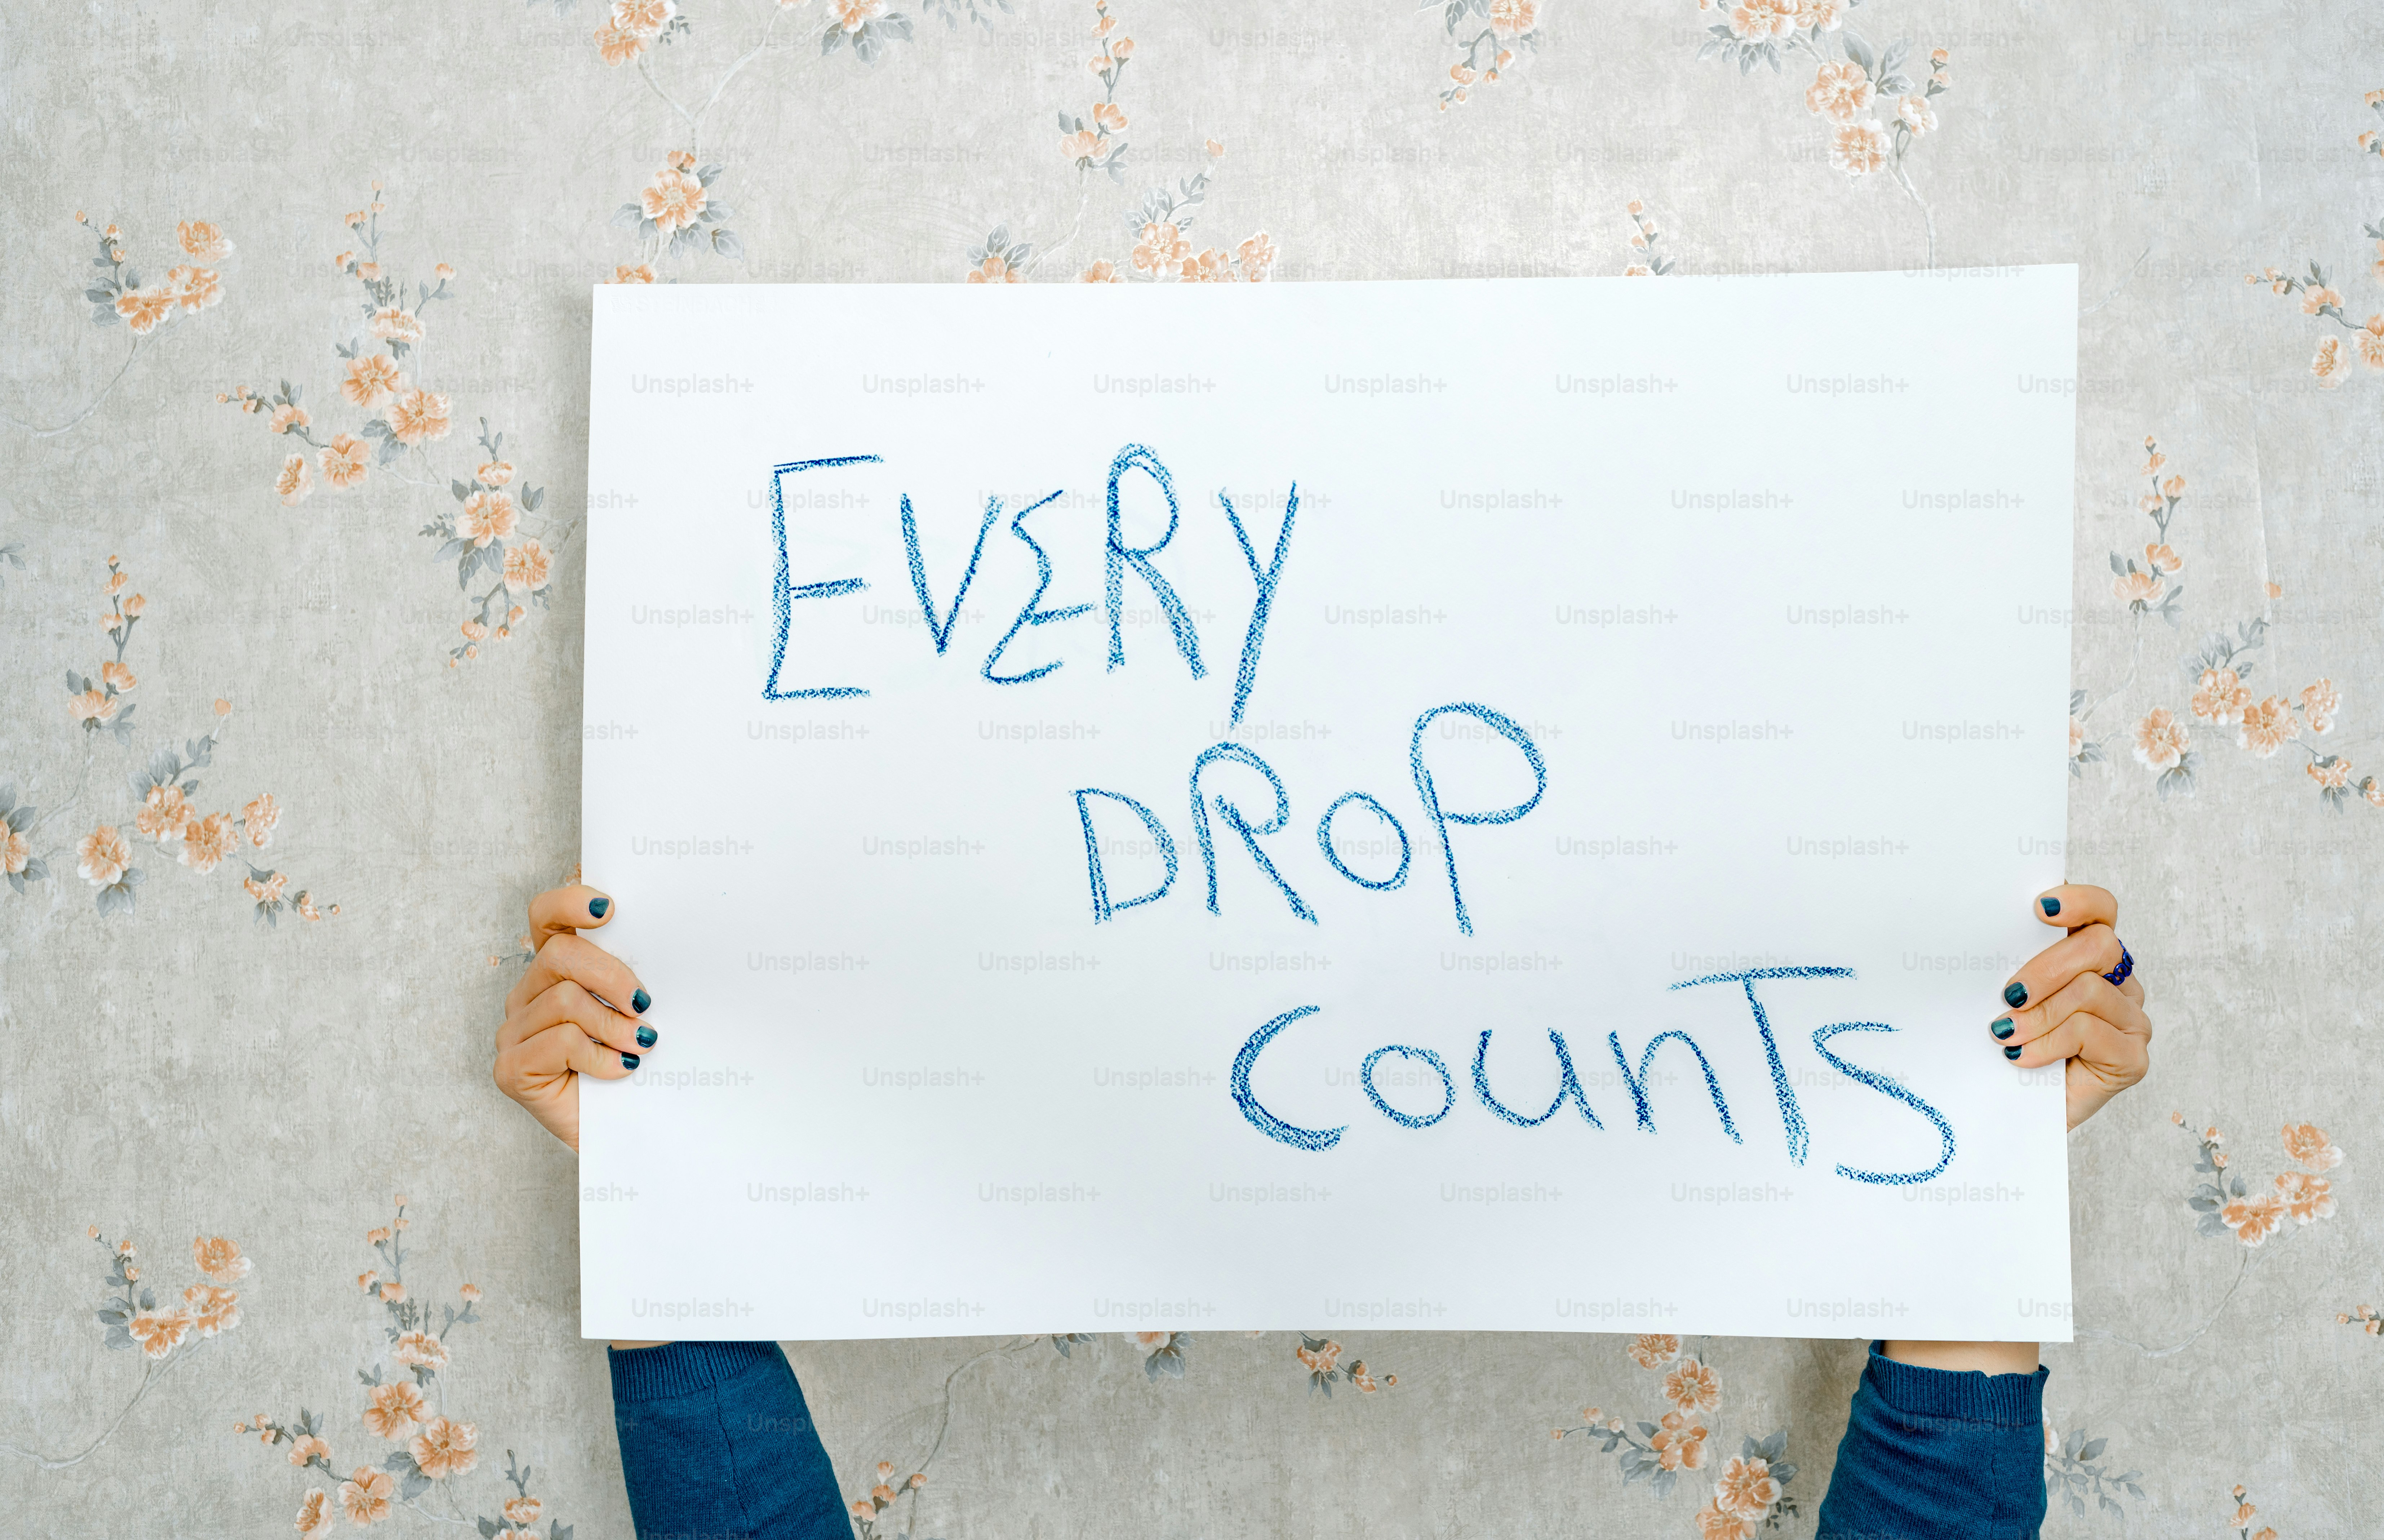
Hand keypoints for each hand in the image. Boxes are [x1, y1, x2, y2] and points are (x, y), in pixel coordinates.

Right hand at [492, 884, 654, 1152]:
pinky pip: (560, 1042)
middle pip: (559, 955)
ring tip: (640, 1044)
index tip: (608, 907)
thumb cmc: (635, 1065)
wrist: (631, 1132)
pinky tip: (620, 1070)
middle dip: (612, 975)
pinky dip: (600, 1056)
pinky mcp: (511, 1069)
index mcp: (554, 973)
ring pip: (565, 1000)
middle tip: (646, 1005)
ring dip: (613, 1024)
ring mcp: (513, 1033)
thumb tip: (663, 938)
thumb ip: (632, 976)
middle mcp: (527, 997)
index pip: (545, 918)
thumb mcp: (636, 1011)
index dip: (569, 903)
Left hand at [1991, 883, 2148, 1130]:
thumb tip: (1984, 923)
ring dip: (2037, 1015)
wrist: (2005, 1109)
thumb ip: (2011, 960)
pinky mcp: (2132, 1057)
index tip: (2039, 907)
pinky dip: (2047, 1044)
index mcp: (2089, 957)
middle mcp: (2118, 982)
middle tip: (2008, 994)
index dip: (2078, 901)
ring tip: (2004, 1034)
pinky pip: (2088, 1032)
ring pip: (2088, 991)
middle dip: (2045, 968)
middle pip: (2099, 945)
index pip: (2101, 910)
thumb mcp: (2003, 995)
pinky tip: (2020, 1057)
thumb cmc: (2003, 1045)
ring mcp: (2130, 1020)